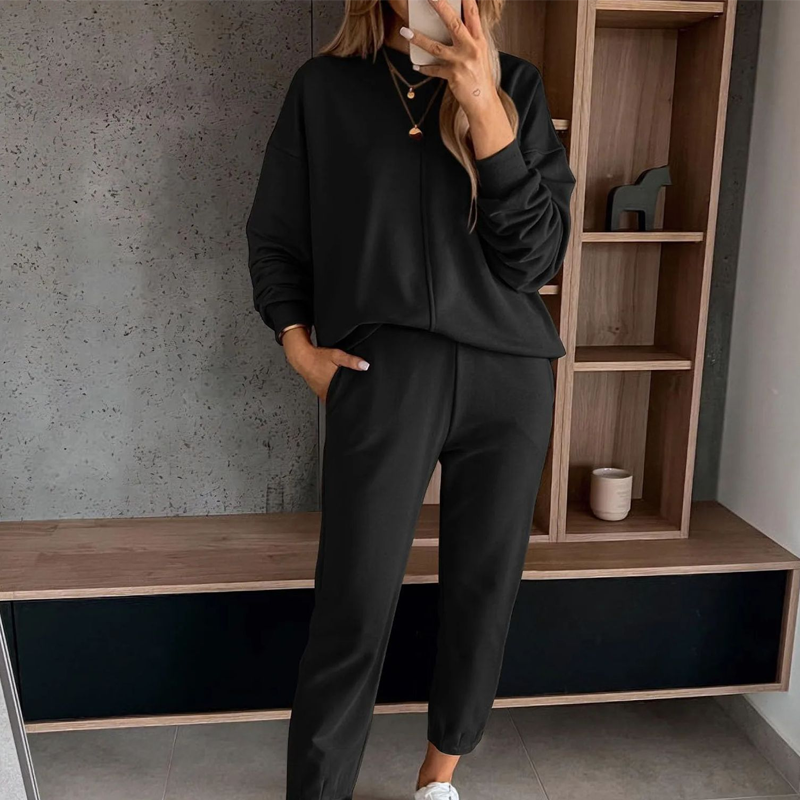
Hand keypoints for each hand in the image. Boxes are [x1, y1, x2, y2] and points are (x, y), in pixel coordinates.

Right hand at [282, 327, 369, 401]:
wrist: (302, 357)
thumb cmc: (318, 357)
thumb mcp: (337, 356)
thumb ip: (351, 361)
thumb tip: (365, 365)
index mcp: (333, 386)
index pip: (345, 397)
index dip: (352, 399)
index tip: (359, 400)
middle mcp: (326, 391)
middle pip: (339, 398)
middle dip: (346, 397)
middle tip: (353, 395)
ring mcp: (321, 391)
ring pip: (333, 398)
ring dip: (338, 395)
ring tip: (344, 392)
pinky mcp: (318, 390)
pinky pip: (327, 394)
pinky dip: (331, 392)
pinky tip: (334, 387)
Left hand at [399, 0, 514, 157]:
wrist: (483, 101)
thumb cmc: (480, 77)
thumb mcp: (480, 54)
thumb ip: (470, 39)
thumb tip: (455, 27)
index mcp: (479, 40)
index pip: (473, 14)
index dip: (466, 0)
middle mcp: (471, 48)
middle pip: (454, 24)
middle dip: (440, 7)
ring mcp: (461, 62)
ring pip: (436, 47)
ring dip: (419, 39)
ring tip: (405, 32)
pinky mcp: (453, 76)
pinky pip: (433, 69)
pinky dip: (424, 68)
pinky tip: (417, 66)